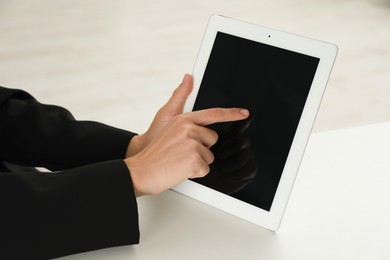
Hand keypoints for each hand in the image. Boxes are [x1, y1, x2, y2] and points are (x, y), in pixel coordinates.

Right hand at [124, 74, 249, 195]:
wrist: (141, 170)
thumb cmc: (154, 150)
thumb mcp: (166, 119)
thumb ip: (180, 97)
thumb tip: (188, 76)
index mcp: (184, 119)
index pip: (213, 114)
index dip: (231, 113)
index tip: (244, 113)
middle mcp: (189, 129)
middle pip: (212, 139)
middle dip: (202, 148)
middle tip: (183, 153)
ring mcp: (192, 144)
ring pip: (209, 156)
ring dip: (197, 162)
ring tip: (179, 161)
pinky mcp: (194, 160)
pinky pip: (205, 169)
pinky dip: (195, 173)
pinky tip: (180, 169)